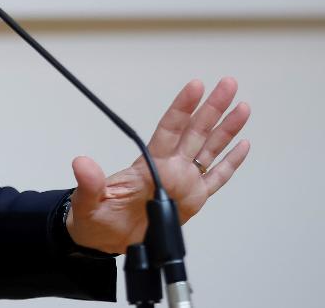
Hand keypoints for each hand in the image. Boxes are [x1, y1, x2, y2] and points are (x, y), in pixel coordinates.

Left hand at [66, 77, 250, 253]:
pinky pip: (217, 179)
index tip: (196, 86)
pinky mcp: (193, 200)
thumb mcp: (89, 200)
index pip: (170, 129)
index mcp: (149, 164)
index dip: (183, 108)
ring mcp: (184, 182)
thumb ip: (89, 181)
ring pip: (210, 150)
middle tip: (227, 84)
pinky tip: (243, 145)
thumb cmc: (96, 217)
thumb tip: (81, 163)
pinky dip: (231, 163)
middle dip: (213, 108)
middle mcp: (170, 168)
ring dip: (226, 129)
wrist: (105, 241)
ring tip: (242, 107)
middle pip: (196, 132)